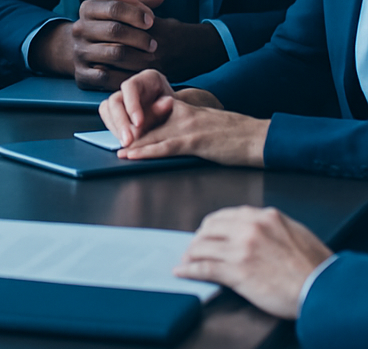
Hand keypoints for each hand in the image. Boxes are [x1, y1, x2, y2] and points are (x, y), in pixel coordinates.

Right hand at [33, 0, 227, 87]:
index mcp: (88, 8)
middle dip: (137, 38)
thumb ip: (140, 5)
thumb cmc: (104, 29)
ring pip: (110, 55)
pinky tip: (141, 79)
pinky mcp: (82, 77)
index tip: (153, 21)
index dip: (135, 13)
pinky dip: (125, 79)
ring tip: (152, 62)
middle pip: (113, 31)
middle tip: (155, 45)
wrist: (69, 51)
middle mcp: (81, 29)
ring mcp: (80, 54)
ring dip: (134, 60)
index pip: (113, 6)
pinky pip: (105, 79)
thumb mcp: (119, 12)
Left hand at [117, 98, 268, 167]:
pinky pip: (165, 146)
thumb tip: (165, 133)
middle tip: (110, 142)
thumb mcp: (203, 122)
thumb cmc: (232, 134)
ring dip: (132, 144)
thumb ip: (182, 122)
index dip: (134, 122)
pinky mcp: (195, 140)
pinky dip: (146, 151)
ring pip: (152, 135)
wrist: (256, 137)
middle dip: (129, 134)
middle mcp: (180, 113)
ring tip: (117, 151)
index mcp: (182, 108)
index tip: (118, 129)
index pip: (151, 113)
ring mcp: (186, 126)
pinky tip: (133, 154)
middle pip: (148, 124)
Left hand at [174, 207, 331, 317]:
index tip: (207, 233)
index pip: (224, 215)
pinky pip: (205, 267)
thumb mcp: (294, 230)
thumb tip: (256, 227)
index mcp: (261, 216)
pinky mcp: (237, 272)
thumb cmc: (315, 264)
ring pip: (203, 246)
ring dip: (191, 254)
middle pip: (210, 228)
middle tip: (194, 247)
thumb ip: (271, 225)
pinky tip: (182, 271)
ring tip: (186, 259)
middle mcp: (247, 228)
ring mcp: (240, 249)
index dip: (211, 226)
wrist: (322, 288)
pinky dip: (190, 269)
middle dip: (199, 238)